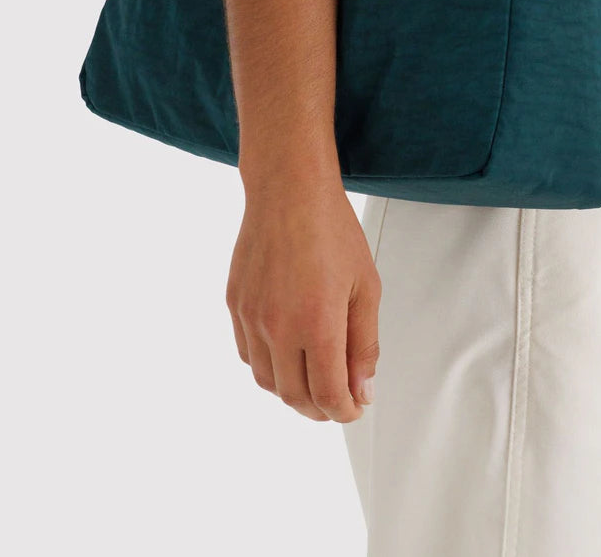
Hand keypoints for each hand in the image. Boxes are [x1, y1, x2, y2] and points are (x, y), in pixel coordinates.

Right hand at [225, 180, 381, 421]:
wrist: (289, 191)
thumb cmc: (332, 230)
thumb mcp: (365, 286)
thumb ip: (364, 344)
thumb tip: (363, 390)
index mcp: (316, 323)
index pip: (328, 393)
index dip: (344, 410)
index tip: (355, 408)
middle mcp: (278, 327)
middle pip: (295, 395)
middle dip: (319, 409)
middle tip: (338, 403)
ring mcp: (251, 318)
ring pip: (267, 381)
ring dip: (292, 392)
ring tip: (314, 384)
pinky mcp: (235, 305)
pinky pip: (248, 354)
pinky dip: (268, 367)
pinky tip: (287, 356)